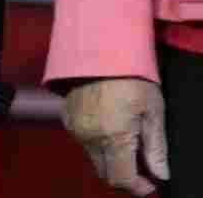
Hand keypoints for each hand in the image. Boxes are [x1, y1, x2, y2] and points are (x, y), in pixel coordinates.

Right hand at [65, 78, 168, 194]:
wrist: (100, 44)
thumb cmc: (130, 73)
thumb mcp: (153, 109)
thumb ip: (156, 146)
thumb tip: (161, 172)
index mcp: (113, 136)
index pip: (122, 179)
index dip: (138, 187)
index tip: (150, 182)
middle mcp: (90, 136)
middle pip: (106, 173)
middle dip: (124, 174)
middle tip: (140, 162)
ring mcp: (75, 127)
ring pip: (94, 157)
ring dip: (110, 157)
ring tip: (124, 136)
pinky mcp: (67, 116)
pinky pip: (83, 140)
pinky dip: (96, 141)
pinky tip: (108, 124)